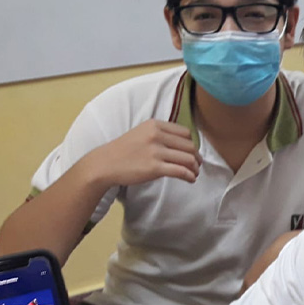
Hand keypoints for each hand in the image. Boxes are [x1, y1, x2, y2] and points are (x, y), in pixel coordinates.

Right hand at [80, 119, 201, 187]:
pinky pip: (181, 171)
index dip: (192, 144)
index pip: (185, 133)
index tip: (192, 153)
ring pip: (188, 159)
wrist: (105, 163)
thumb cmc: (124, 150)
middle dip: (196, 157)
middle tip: (197, 165)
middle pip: (189, 146)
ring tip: (194, 174)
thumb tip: (183, 143)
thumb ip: (160, 134)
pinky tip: (191, 179)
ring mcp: (156, 152)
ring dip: (195, 168)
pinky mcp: (155, 168)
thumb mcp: (142, 133)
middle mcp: (157, 136)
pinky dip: (190, 176)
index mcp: (155, 125)